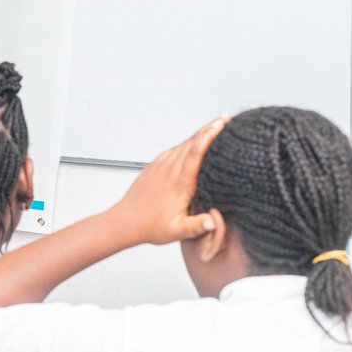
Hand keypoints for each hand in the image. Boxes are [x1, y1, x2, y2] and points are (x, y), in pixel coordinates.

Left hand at [111, 116, 228, 245]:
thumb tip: (213, 222)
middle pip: (191, 143)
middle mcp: (169, 170)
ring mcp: (160, 166)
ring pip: (182, 145)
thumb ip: (196, 227)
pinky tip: (194, 141)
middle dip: (209, 129)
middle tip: (227, 119)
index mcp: (178, 183)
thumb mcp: (177, 232)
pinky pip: (173, 150)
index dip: (208, 137)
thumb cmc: (151, 227)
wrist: (125, 221)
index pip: (195, 153)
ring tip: (216, 125)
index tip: (221, 124)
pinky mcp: (155, 167)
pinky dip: (186, 143)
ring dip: (198, 134)